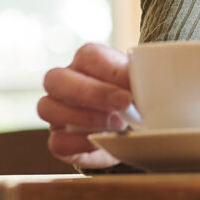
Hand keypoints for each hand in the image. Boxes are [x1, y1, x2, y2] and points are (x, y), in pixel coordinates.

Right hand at [36, 42, 136, 168]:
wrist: (137, 130)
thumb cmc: (139, 99)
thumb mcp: (145, 86)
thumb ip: (145, 81)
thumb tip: (153, 86)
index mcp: (88, 62)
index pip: (87, 55)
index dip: (108, 69)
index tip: (132, 85)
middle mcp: (65, 83)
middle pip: (56, 78)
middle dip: (91, 92)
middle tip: (123, 103)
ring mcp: (57, 112)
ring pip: (46, 108)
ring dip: (83, 118)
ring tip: (116, 126)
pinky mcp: (60, 140)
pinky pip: (56, 142)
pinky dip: (80, 144)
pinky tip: (102, 142)